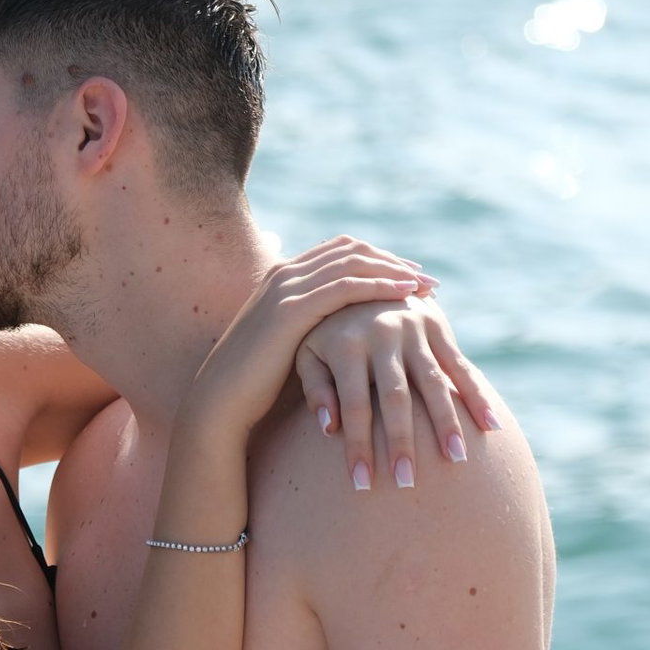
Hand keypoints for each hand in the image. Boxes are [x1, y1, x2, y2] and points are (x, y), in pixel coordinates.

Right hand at [187, 237, 432, 436]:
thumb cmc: (254, 384)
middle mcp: (285, 273)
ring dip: (394, 270)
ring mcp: (287, 287)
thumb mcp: (286, 345)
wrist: (221, 400)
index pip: (341, 252)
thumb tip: (341, 336)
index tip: (411, 276)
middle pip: (352, 249)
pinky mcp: (292, 309)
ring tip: (426, 286)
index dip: (380, 260)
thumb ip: (309, 329)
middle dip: (393, 260)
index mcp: (283, 277)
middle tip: (427, 278)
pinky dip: (380, 286)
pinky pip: (346, 286)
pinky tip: (406, 295)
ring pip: (353, 262)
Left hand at [295, 285, 500, 490]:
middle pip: (395, 398)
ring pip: (433, 382)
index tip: (361, 483)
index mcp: (345, 343)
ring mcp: (413, 327)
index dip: (357, 446)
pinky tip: (491, 426)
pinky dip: (476, 395)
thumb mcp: (306, 352)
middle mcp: (382, 333)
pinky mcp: (437, 324)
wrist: (357, 276)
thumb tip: (329, 428)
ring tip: (456, 460)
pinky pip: (460, 365)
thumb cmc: (324, 330)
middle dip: (401, 443)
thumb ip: (315, 388)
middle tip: (406, 483)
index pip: (353, 405)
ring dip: (446, 422)